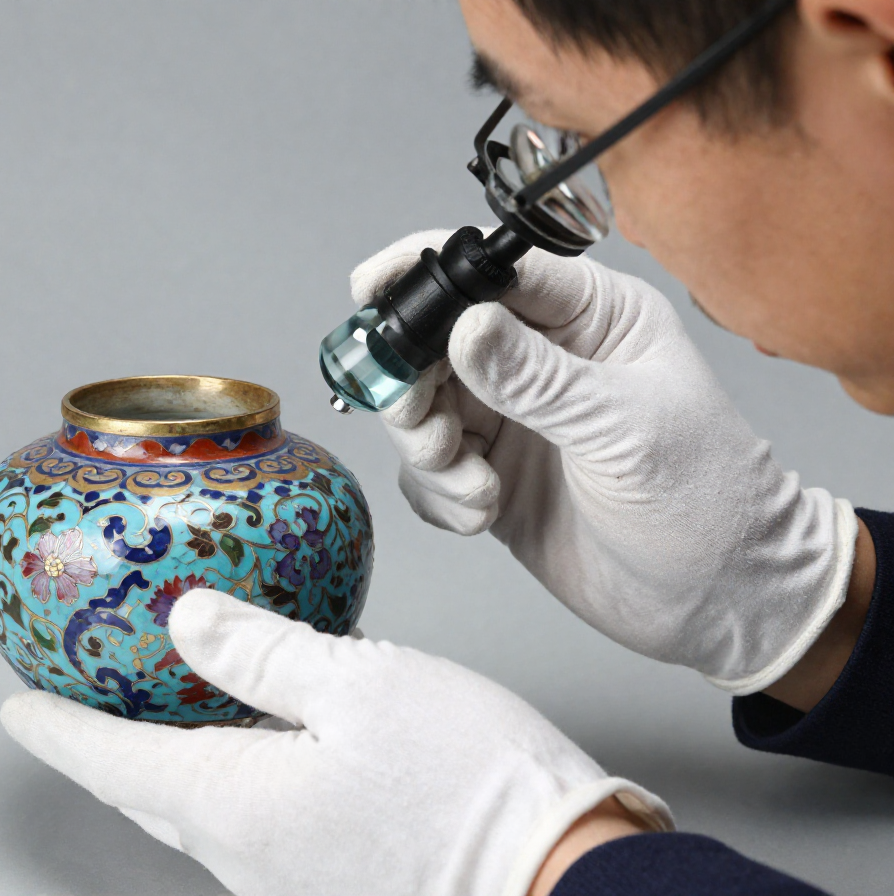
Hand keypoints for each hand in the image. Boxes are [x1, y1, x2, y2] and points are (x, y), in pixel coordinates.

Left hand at [1, 588, 670, 895]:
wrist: (562, 878)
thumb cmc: (471, 783)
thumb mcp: (360, 686)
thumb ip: (262, 653)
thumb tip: (185, 621)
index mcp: (239, 808)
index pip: (115, 766)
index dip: (60, 732)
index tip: (16, 708)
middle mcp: (252, 860)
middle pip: (152, 794)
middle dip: (109, 747)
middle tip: (86, 700)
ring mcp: (295, 880)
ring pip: (205, 809)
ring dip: (172, 759)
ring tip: (165, 704)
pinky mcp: (338, 879)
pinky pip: (259, 820)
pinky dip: (235, 773)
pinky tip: (265, 735)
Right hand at [351, 232, 857, 693]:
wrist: (714, 600)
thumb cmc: (706, 500)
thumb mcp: (625, 429)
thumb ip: (537, 379)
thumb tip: (463, 328)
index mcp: (591, 317)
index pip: (496, 269)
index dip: (427, 269)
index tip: (372, 289)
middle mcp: (544, 359)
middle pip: (438, 338)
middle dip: (413, 379)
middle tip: (422, 420)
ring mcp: (514, 418)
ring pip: (423, 405)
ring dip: (425, 444)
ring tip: (467, 477)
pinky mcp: (492, 473)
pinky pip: (429, 469)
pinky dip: (438, 492)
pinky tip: (483, 511)